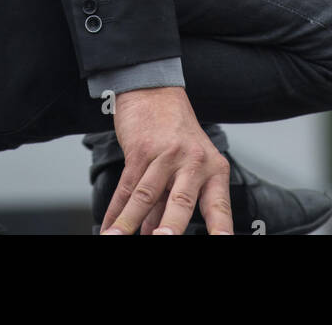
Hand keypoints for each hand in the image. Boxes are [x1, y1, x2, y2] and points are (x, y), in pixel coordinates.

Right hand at [100, 86, 233, 234]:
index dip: (220, 228)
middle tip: (165, 240)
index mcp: (214, 169)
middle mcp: (194, 162)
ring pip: (146, 196)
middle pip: (181, 202)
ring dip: (129, 223)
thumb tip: (153, 232)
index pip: (219, 206)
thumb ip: (172, 200)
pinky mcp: (141, 149)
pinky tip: (110, 226)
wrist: (155, 90)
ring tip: (117, 239)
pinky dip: (116, 209)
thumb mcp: (186, 165)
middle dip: (172, 227)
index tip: (222, 242)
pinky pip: (127, 185)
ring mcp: (167, 155)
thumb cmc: (175, 132)